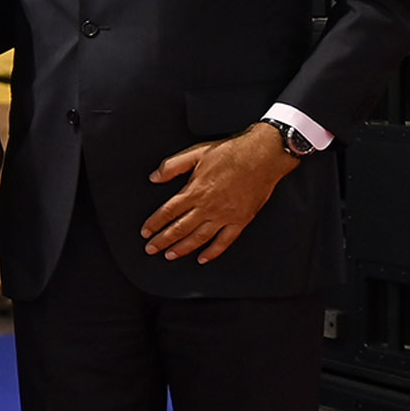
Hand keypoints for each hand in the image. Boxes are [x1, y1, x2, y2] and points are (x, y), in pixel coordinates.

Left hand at [143, 122, 297, 261]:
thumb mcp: (196, 153)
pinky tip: (203, 258)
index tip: (145, 232)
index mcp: (195, 190)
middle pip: (179, 228)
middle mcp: (208, 206)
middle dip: (162, 240)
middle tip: (150, 249)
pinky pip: (225, 241)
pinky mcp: (241, 220)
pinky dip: (213, 252)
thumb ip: (172, 166)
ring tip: (169, 256)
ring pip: (199, 238)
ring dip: (182, 248)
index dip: (154, 223)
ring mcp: (225, 215)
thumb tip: (153, 177)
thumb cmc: (231, 152)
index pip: (168, 212)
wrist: (264, 155)